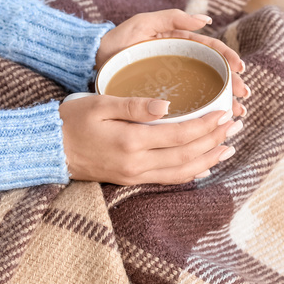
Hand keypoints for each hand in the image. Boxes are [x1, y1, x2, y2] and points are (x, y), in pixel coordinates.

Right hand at [58, 95, 242, 184]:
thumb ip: (135, 104)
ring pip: (183, 171)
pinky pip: (169, 179)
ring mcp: (135, 175)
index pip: (180, 134)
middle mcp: (137, 163)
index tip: (224, 112)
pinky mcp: (131, 180)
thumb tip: (167, 105)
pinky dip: (191, 172)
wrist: (48, 150)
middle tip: (236, 124)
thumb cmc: (71, 120)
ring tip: (229, 145)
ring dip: (209, 158)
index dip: (206, 125)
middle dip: (215, 140)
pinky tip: (205, 164)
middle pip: (187, 154)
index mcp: (131, 141)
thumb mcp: (100, 103)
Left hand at [95, 10, 249, 116]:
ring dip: (223, 101)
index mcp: (179, 44)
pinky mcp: (161, 99)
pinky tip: (211, 126)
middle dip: (232, 85)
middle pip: (213, 74)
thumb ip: (171, 18)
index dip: (228, 58)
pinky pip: (187, 107)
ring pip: (204, 92)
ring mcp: (172, 83)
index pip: (211, 51)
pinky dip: (202, 116)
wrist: (90, 64)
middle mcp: (180, 64)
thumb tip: (206, 20)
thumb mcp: (142, 24)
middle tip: (243, 97)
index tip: (240, 69)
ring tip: (236, 112)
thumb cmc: (115, 41)